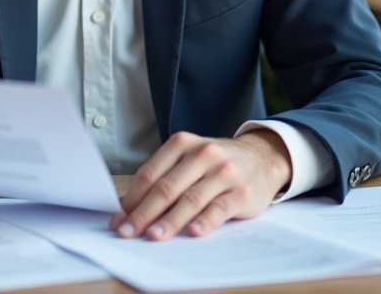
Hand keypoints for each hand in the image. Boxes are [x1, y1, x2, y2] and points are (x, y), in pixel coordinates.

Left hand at [109, 130, 291, 240]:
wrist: (262, 157)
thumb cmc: (216, 163)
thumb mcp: (189, 160)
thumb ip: (161, 179)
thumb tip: (126, 208)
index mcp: (182, 143)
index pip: (150, 174)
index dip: (132, 198)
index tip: (118, 219)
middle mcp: (203, 154)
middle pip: (167, 187)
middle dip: (144, 213)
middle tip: (128, 232)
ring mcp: (224, 172)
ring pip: (191, 199)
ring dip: (170, 220)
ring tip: (154, 235)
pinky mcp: (241, 191)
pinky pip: (220, 208)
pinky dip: (205, 221)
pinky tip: (193, 232)